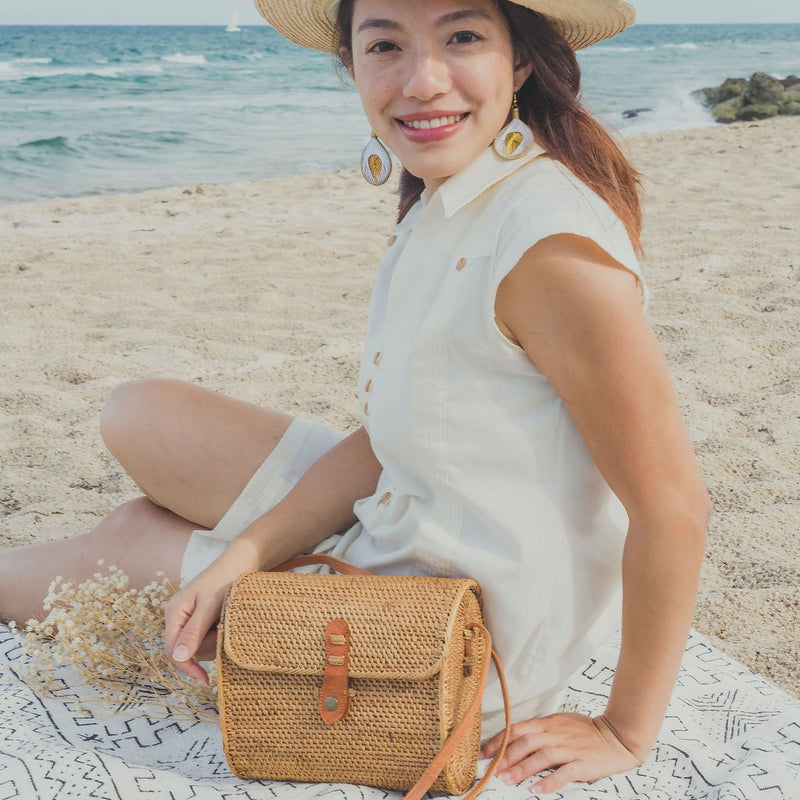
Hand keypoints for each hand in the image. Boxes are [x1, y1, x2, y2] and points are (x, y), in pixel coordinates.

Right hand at [164, 538, 259, 683]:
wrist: (242, 560)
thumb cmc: (226, 579)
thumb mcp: (210, 606)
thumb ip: (194, 631)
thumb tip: (178, 657)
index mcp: (174, 611)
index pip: (172, 650)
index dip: (187, 667)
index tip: (205, 680)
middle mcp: (178, 616)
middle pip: (187, 650)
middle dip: (208, 647)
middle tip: (225, 629)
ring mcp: (189, 619)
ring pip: (199, 647)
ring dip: (216, 641)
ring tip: (227, 621)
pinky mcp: (202, 620)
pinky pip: (207, 638)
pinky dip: (219, 636)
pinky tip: (227, 622)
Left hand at [480, 712, 642, 794]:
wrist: (616, 736)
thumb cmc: (585, 731)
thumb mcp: (558, 723)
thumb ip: (538, 730)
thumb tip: (513, 739)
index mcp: (547, 723)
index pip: (517, 729)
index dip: (498, 740)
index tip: (483, 752)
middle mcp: (556, 734)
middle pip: (526, 742)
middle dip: (506, 756)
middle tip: (491, 769)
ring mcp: (569, 748)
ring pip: (541, 756)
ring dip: (522, 768)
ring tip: (506, 780)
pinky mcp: (583, 763)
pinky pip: (564, 772)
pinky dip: (550, 781)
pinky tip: (537, 790)